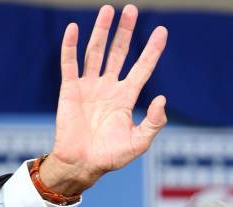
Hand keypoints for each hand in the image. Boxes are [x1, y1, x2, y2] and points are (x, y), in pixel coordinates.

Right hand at [40, 4, 167, 194]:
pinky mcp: (70, 90)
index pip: (142, 68)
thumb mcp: (139, 143)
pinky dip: (70, 46)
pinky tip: (74, 29)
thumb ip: (153, 123)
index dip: (152, 50)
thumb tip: (162, 98)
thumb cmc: (111, 157)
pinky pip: (70, 64)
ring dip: (101, 31)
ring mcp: (89, 87)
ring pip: (96, 52)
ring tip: (108, 10)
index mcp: (126, 98)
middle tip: (132, 10)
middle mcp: (109, 88)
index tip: (163, 31)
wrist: (84, 164)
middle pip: (119, 53)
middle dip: (126, 32)